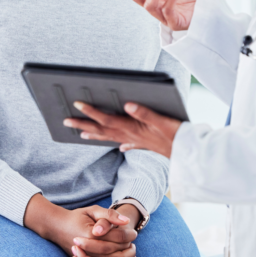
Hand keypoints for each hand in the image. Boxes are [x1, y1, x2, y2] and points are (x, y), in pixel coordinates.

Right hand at [24, 195, 136, 256]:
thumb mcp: (93, 210)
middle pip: (115, 256)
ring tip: (130, 254)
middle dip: (128, 251)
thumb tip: (126, 221)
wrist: (58, 227)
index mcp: (91, 234)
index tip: (134, 233)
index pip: (116, 238)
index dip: (128, 235)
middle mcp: (87, 250)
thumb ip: (110, 214)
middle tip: (133, 244)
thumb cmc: (77, 217)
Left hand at [65, 101, 180, 158]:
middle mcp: (131, 135)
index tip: (77, 104)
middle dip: (84, 124)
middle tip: (66, 121)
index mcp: (132, 127)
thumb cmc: (176, 134)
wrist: (189, 152)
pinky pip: (128, 143)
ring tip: (82, 134)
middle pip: (102, 129)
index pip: (106, 119)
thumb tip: (127, 104)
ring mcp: (137, 140)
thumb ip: (145, 112)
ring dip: (95, 134)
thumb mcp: (162, 120)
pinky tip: (120, 146)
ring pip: (111, 137)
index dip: (91, 112)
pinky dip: (121, 143)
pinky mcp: (146, 143)